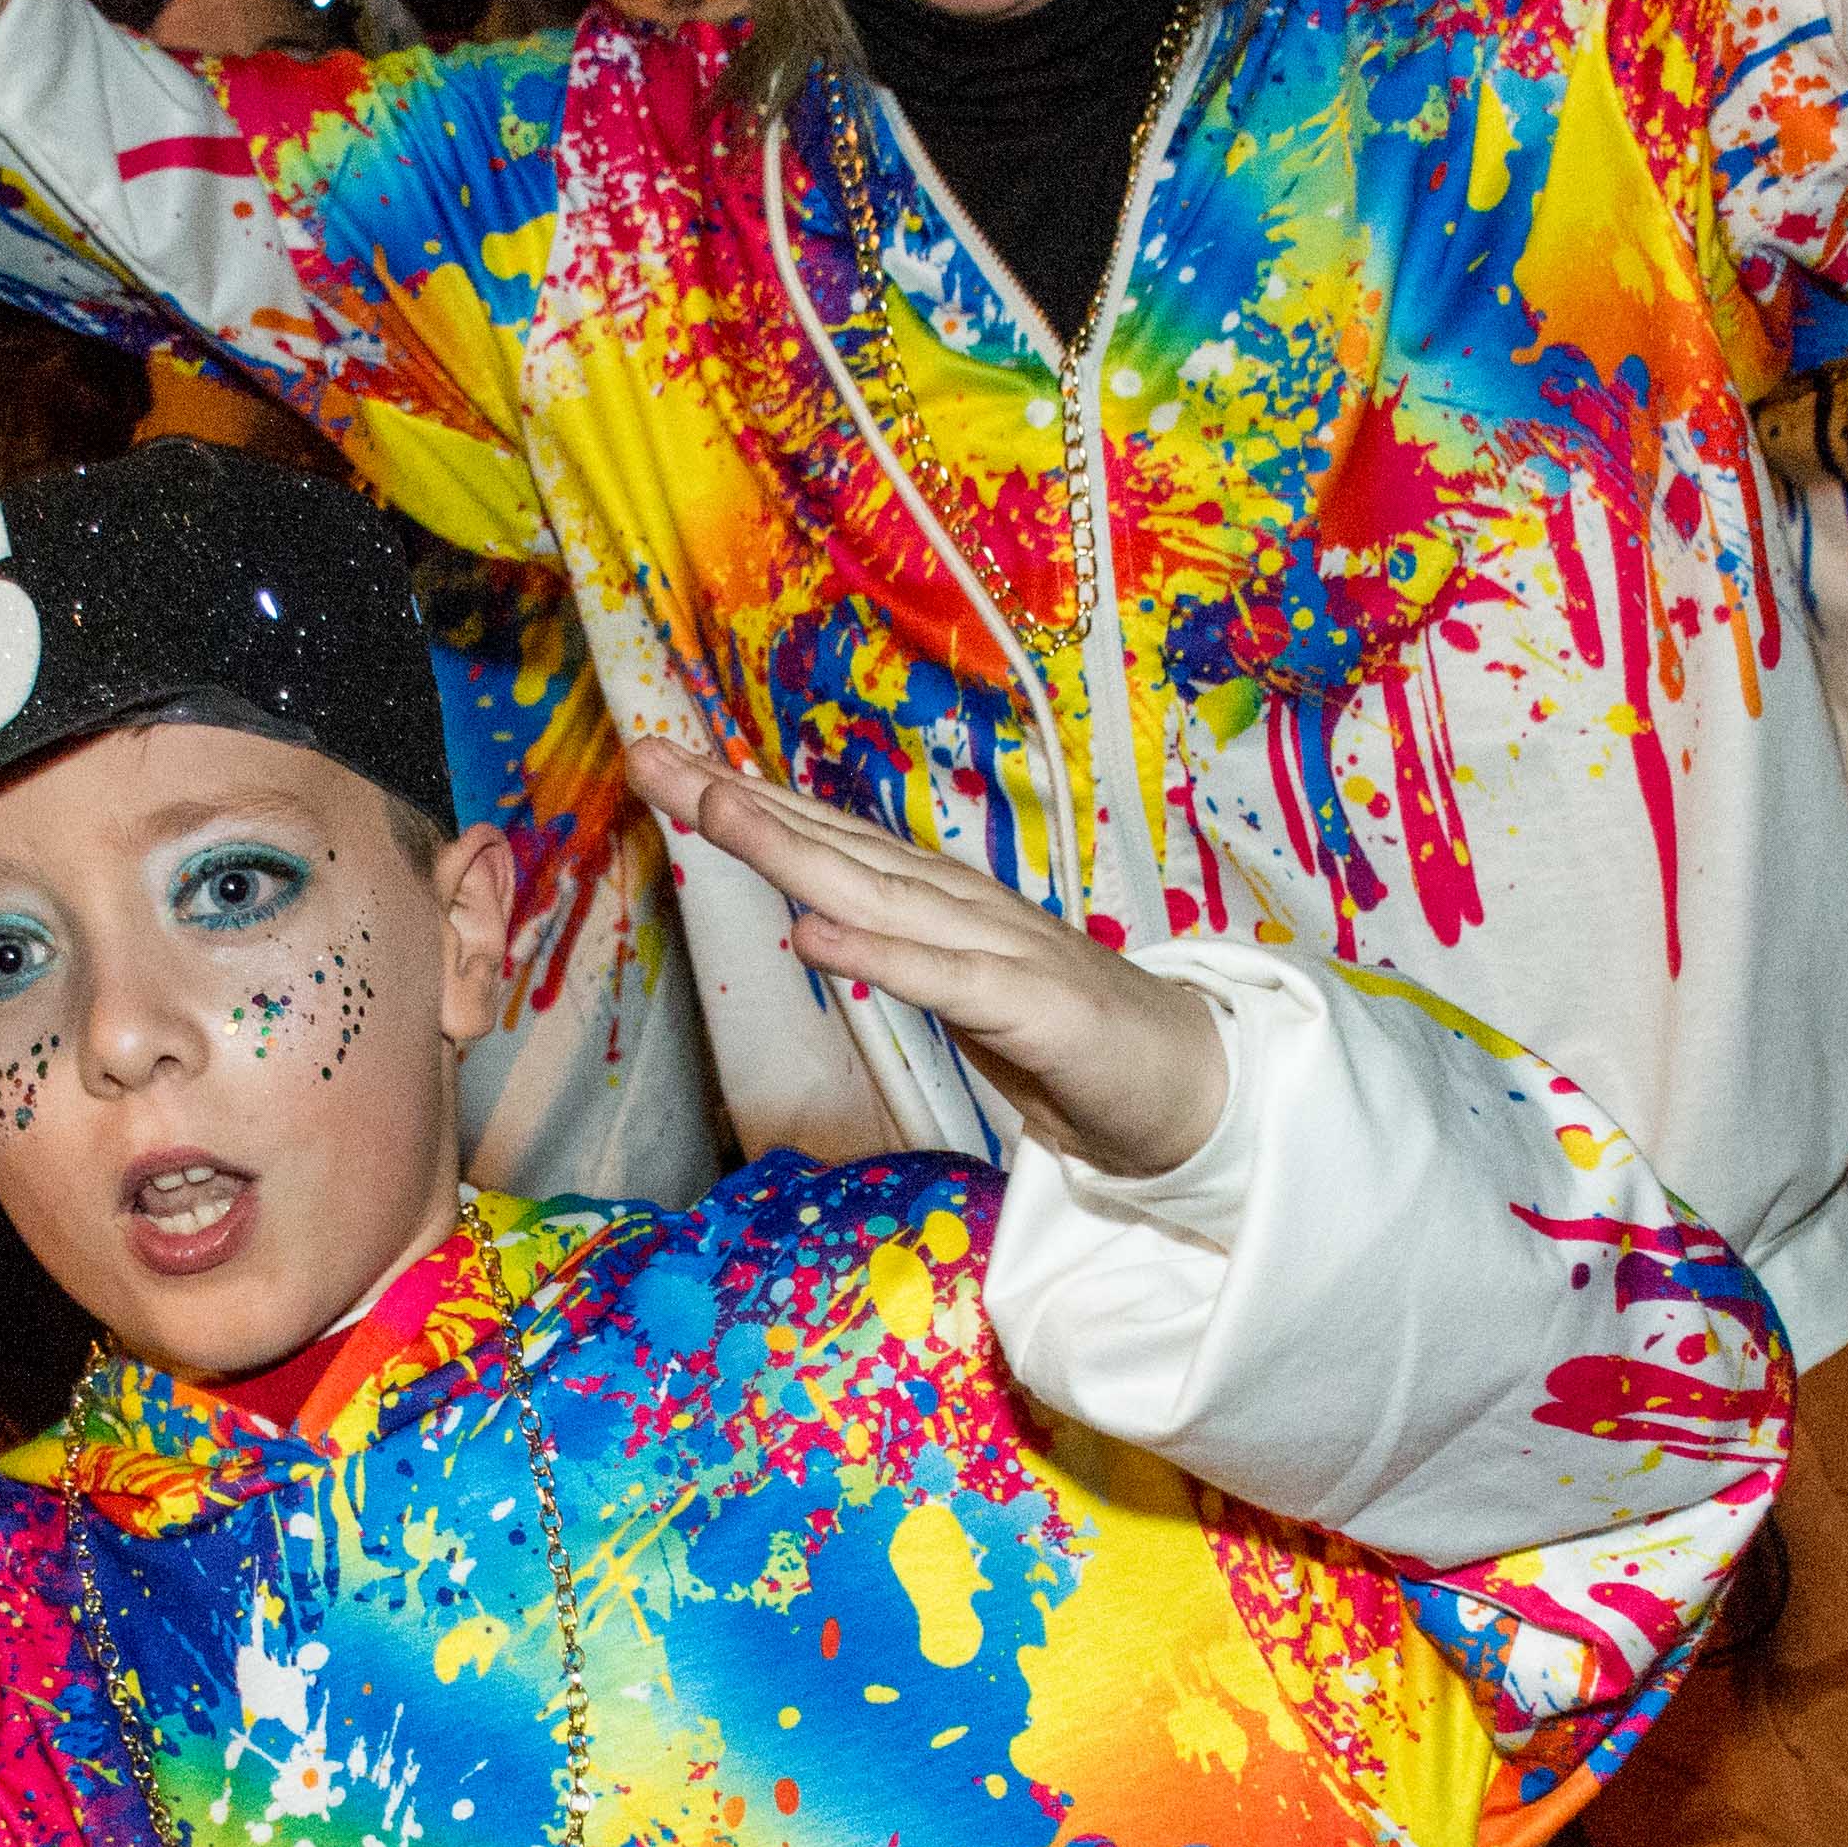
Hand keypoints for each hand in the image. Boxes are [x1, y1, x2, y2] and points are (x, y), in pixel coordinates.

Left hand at [627, 742, 1228, 1179]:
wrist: (1195, 1091)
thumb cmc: (1074, 1046)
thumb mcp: (964, 994)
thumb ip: (901, 951)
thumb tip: (820, 920)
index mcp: (943, 907)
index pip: (832, 844)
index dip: (749, 804)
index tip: (668, 768)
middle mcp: (964, 910)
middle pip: (837, 847)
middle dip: (739, 802)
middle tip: (652, 756)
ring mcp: (1002, 951)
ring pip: (879, 893)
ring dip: (792, 850)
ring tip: (713, 810)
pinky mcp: (1035, 1009)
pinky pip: (942, 980)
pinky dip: (874, 954)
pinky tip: (811, 933)